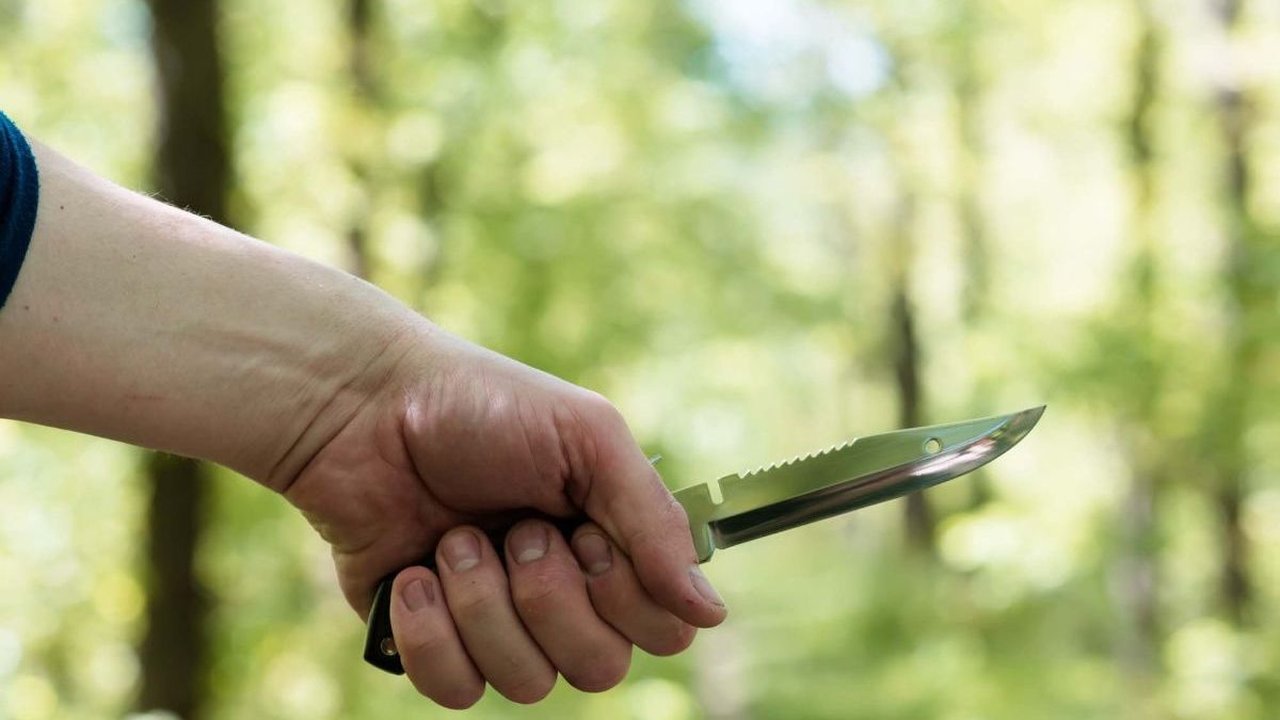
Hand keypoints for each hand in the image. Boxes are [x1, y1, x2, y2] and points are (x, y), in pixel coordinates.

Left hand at [281, 328, 727, 707]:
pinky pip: (458, 690)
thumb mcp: (588, 438)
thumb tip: (710, 615)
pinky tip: (413, 575)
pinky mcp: (431, 641)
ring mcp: (497, 622)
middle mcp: (563, 593)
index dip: (625, 594)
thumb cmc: (482, 406)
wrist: (364, 407)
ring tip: (453, 539)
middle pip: (600, 668)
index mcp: (610, 544)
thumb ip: (653, 523)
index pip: (662, 628)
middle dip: (549, 596)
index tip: (585, 530)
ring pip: (528, 683)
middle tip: (515, 529)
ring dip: (484, 604)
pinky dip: (432, 634)